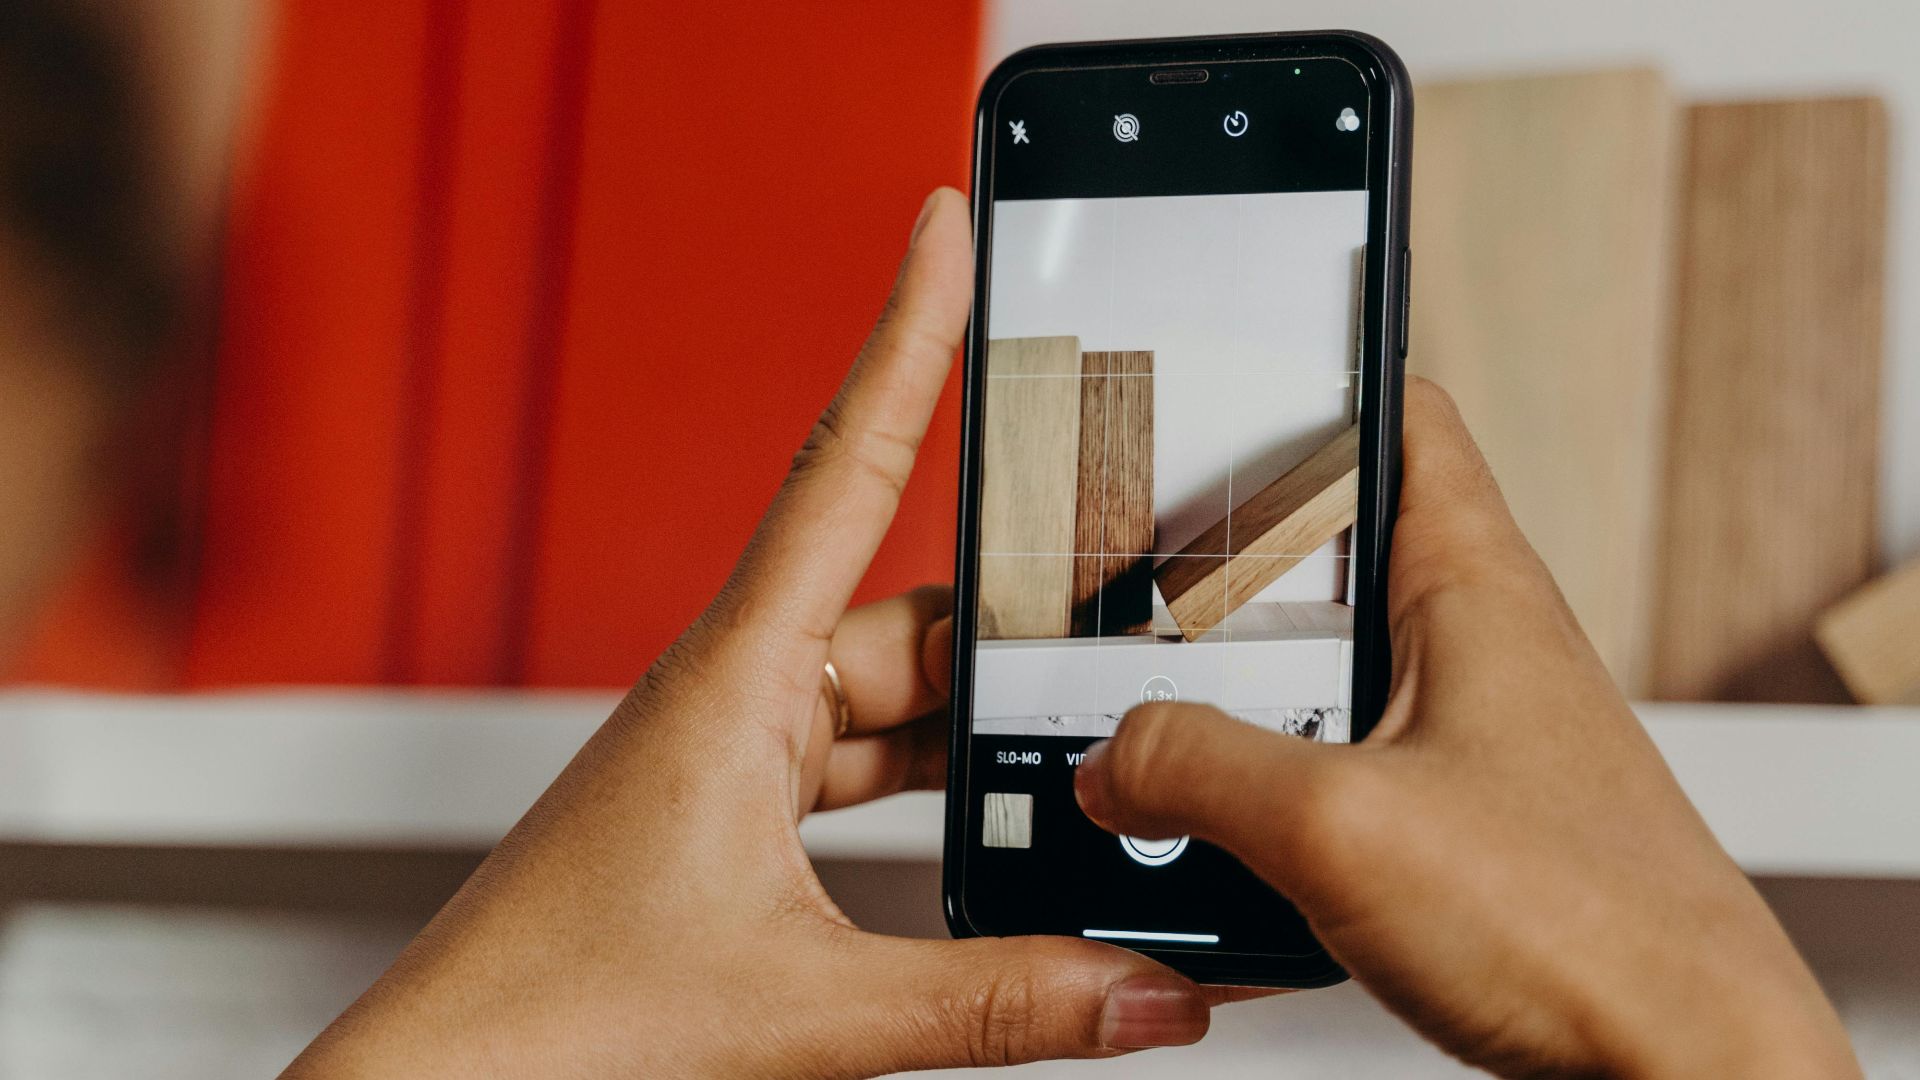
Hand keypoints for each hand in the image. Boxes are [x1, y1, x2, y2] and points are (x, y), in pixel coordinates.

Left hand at [284, 189, 1219, 1079]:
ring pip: (891, 704)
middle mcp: (734, 694)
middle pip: (909, 617)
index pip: (847, 466)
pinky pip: (860, 768)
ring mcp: (732, 755)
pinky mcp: (731, 816)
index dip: (907, 334)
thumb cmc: (556, 1018)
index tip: (946, 230)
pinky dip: (933, 791)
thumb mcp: (812, 1007)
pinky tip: (991, 830)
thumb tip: (1146, 989)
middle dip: (1015, 619)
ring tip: (1086, 748)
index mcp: (735, 679)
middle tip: (1127, 604)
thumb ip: (1000, 996)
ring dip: (978, 727)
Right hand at [1073, 380, 1859, 1077]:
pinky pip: (1331, 781)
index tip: (1203, 391)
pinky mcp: (1452, 829)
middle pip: (1323, 560)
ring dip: (1231, 714)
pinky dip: (1265, 806)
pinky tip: (1216, 856)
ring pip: (1315, 682)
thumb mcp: (1339, 827)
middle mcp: (1471, 648)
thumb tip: (1110, 761)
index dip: (1301, 385)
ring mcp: (1462, 741)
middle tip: (1123, 598)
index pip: (1395, 416)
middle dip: (1216, 580)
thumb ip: (1196, 771)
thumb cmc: (1591, 932)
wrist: (1680, 1076)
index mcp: (1470, 587)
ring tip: (1149, 744)